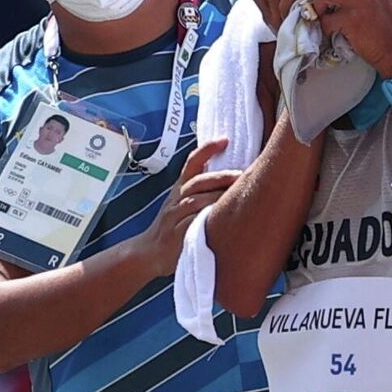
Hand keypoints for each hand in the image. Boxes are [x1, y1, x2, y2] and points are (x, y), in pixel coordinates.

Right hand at [137, 139, 239, 276]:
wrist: (148, 251)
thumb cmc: (173, 225)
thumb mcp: (183, 202)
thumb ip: (202, 190)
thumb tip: (234, 176)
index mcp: (181, 188)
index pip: (192, 162)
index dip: (207, 149)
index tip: (225, 139)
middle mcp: (177, 199)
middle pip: (198, 181)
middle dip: (221, 176)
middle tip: (243, 174)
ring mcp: (175, 216)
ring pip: (196, 201)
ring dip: (217, 197)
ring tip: (238, 196)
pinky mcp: (176, 235)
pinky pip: (191, 224)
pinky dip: (205, 219)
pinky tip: (221, 220)